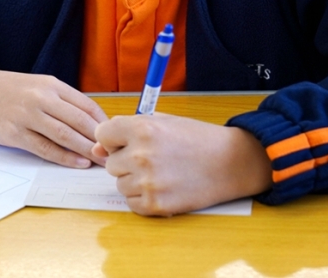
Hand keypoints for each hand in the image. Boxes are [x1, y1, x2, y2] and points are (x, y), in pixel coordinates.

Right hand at [0, 70, 108, 167]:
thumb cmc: (6, 90)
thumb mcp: (36, 86)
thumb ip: (59, 101)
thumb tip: (86, 122)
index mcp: (51, 85)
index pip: (86, 104)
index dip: (103, 123)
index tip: (113, 136)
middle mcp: (42, 98)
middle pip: (79, 121)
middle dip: (99, 139)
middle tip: (113, 153)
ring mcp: (28, 116)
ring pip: (65, 135)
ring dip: (86, 150)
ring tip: (100, 161)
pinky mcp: (15, 133)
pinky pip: (45, 147)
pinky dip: (64, 157)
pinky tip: (77, 163)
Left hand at [93, 114, 272, 215]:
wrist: (231, 162)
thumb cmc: (198, 139)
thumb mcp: (163, 122)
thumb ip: (127, 131)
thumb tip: (96, 149)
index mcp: (142, 128)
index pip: (102, 135)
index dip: (113, 140)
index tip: (126, 143)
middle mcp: (140, 155)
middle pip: (110, 163)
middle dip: (126, 162)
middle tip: (154, 159)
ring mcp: (147, 182)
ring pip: (120, 184)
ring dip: (135, 181)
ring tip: (161, 173)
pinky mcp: (155, 204)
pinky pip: (132, 203)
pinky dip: (143, 198)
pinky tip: (163, 187)